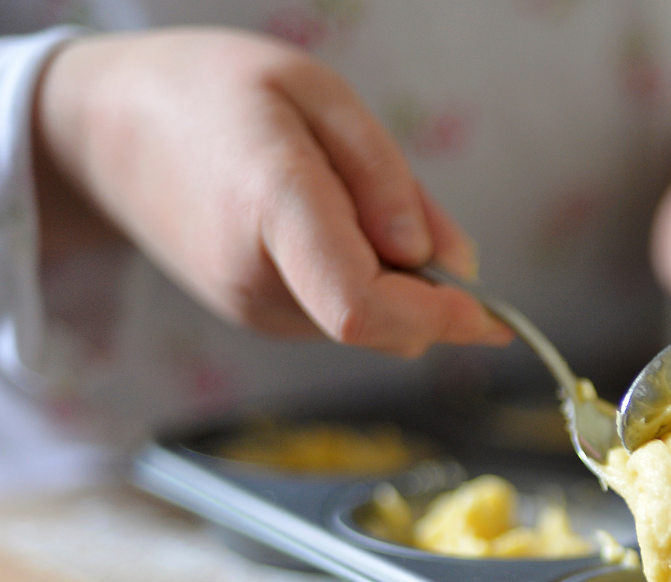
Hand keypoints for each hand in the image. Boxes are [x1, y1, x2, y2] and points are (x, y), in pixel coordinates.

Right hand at [34, 28, 510, 357]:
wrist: (102, 131)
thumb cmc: (214, 92)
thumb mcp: (316, 94)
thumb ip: (389, 180)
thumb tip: (449, 265)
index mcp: (273, 209)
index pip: (364, 306)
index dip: (440, 320)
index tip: (492, 316)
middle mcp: (258, 279)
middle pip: (383, 321)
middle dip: (428, 287)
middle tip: (397, 201)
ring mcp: (250, 308)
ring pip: (369, 323)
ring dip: (393, 278)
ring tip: (336, 194)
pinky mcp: (253, 317)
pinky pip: (341, 314)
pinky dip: (363, 279)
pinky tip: (322, 220)